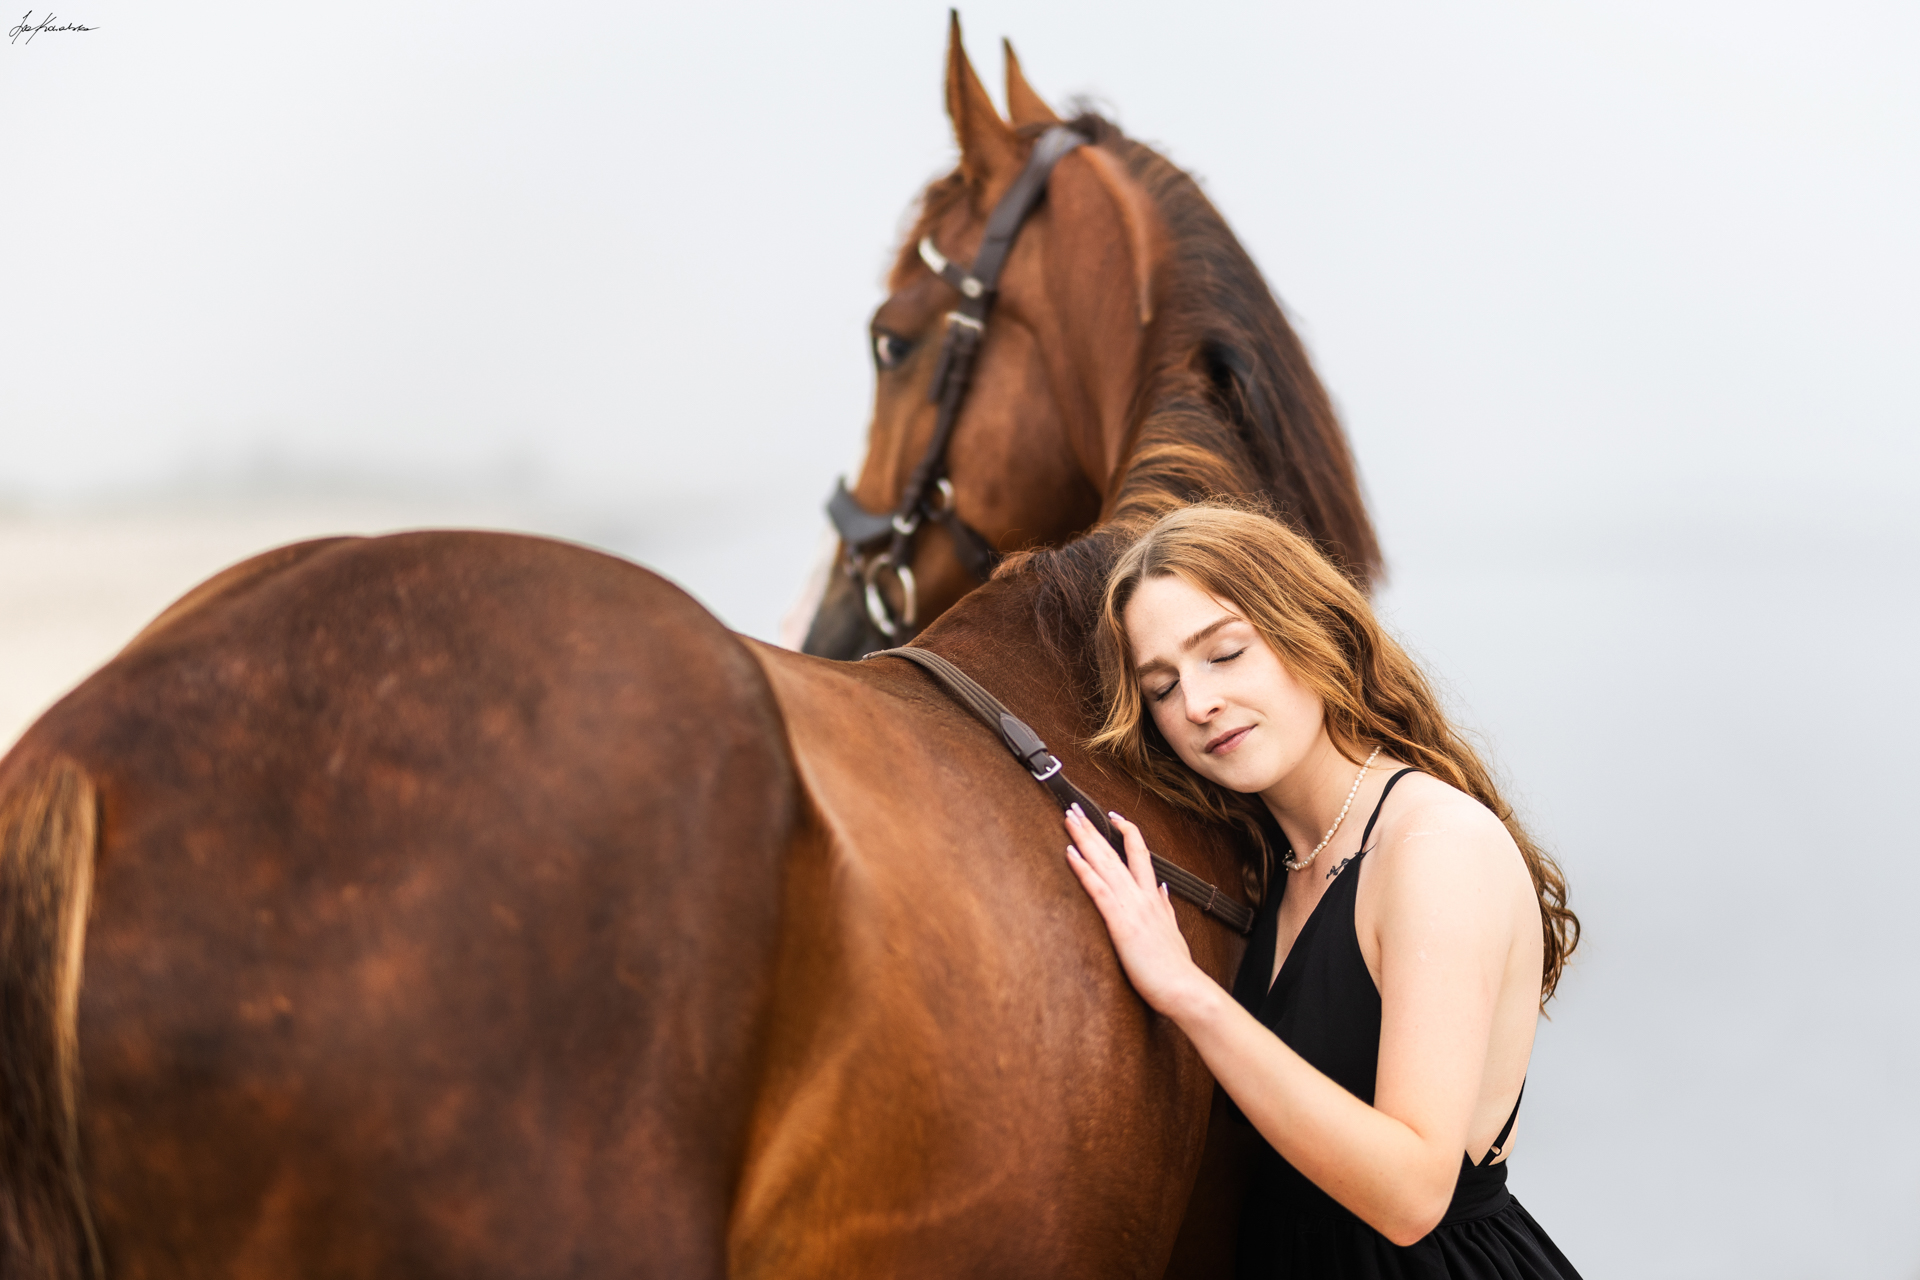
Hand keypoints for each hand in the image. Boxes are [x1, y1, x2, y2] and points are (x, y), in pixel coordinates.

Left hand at [1064, 805, 1210, 1016]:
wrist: (1184, 988)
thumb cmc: (1175, 966)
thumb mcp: (1173, 930)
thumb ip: (1166, 907)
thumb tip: (1163, 888)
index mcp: (1153, 897)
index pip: (1139, 853)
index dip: (1126, 831)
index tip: (1112, 815)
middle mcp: (1142, 895)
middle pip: (1115, 851)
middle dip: (1094, 828)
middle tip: (1075, 808)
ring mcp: (1131, 906)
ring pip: (1105, 863)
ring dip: (1085, 839)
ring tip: (1069, 818)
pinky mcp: (1120, 922)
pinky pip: (1098, 889)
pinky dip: (1083, 869)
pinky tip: (1070, 853)